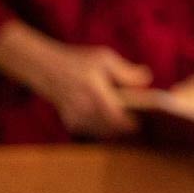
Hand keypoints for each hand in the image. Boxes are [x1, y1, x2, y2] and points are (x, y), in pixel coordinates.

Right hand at [0, 24, 150, 137]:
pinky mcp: (72, 124)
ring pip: (105, 134)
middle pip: (114, 131)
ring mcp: (76, 120)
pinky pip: (94, 132)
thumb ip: (127, 72)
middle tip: (143, 119)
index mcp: (94, 94)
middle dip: (129, 127)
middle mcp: (84, 111)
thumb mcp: (105, 59)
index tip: (148, 118)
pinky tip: (113, 118)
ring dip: (118, 129)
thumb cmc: (77, 61)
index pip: (119, 120)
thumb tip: (147, 80)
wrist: (44, 69)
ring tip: (130, 117)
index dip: (135, 123)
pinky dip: (105, 128)